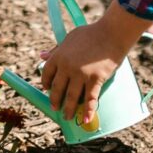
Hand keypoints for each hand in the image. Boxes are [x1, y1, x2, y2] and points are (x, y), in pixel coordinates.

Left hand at [39, 6, 148, 129]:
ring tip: (67, 117)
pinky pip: (90, 99)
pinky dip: (88, 111)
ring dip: (69, 109)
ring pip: (72, 97)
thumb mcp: (70, 38)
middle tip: (55, 108)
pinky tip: (86, 120)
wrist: (111, 33)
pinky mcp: (96, 79)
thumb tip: (41, 56)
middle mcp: (67, 66)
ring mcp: (81, 74)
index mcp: (59, 56)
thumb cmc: (91, 33)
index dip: (46, 83)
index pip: (47, 73)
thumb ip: (56, 50)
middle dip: (55, 100)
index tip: (47, 89)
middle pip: (58, 88)